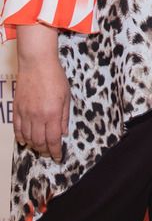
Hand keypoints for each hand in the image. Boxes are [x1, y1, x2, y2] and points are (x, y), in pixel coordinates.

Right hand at [14, 25, 69, 162]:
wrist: (37, 63)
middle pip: (40, 142)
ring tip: (39, 148)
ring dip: (34, 146)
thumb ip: (64, 116)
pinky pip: (17, 128)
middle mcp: (38, 116)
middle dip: (45, 151)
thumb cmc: (55, 77)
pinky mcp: (17, 109)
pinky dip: (21, 137)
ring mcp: (26, 113)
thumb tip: (63, 133)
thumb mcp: (66, 96)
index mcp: (53, 114)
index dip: (55, 151)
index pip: (54, 140)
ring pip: (28, 137)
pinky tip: (25, 141)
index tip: (58, 157)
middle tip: (48, 153)